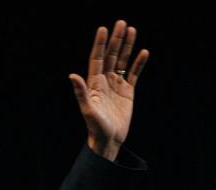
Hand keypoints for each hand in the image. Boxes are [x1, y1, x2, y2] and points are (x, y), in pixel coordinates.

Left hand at [69, 19, 148, 159]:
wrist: (108, 140)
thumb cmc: (96, 127)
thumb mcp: (88, 109)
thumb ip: (80, 92)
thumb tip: (71, 76)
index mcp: (94, 84)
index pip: (97, 59)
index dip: (100, 44)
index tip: (103, 29)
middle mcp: (105, 82)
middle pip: (112, 56)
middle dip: (116, 40)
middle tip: (121, 23)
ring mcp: (117, 86)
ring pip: (123, 62)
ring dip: (127, 47)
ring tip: (132, 30)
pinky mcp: (127, 93)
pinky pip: (134, 74)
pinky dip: (139, 63)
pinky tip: (143, 52)